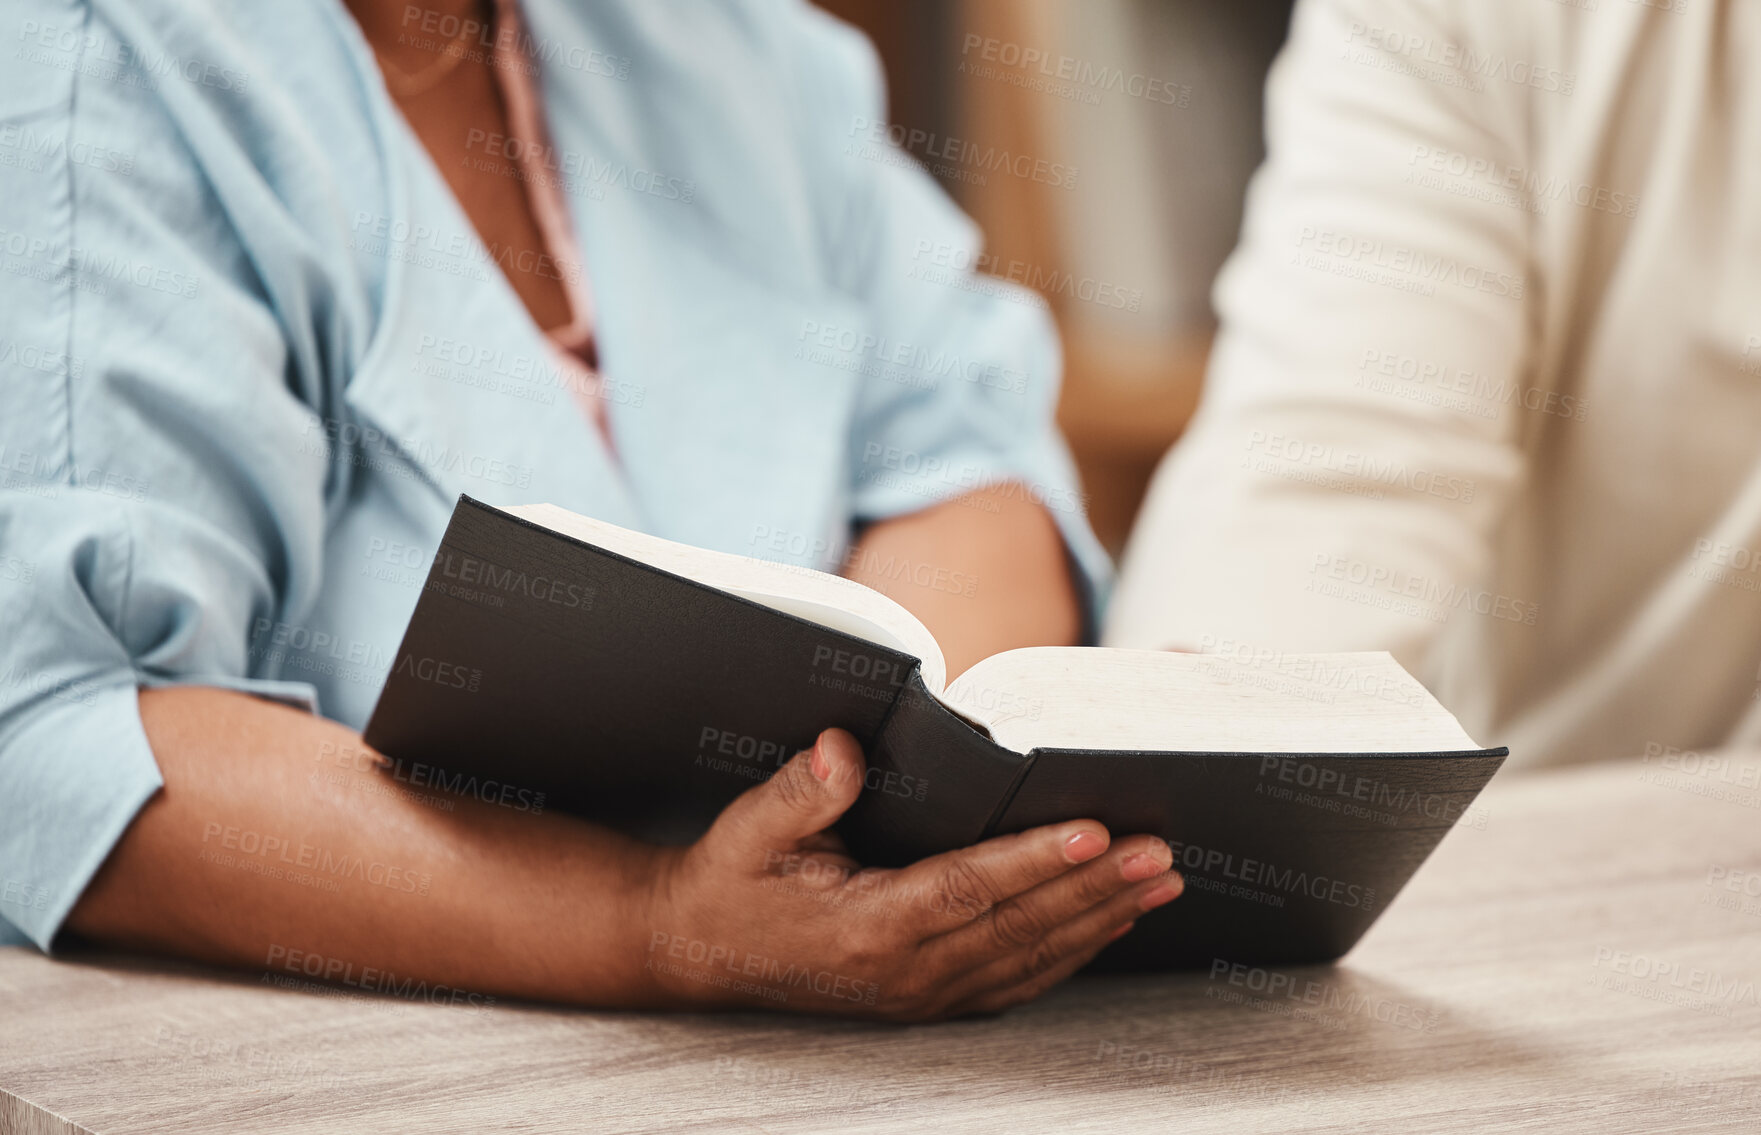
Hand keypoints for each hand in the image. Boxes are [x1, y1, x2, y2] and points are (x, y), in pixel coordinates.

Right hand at [635, 728, 1182, 1019]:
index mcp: (864, 927)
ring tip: (1162, 884)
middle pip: (1019, 927)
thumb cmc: (731, 879)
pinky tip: (1110, 924)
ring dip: (1101, 920)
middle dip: (1098, 888)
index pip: (967, 889)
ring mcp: (920, 994)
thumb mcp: (747, 829)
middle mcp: (903, 971)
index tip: (1096, 831)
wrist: (699, 952)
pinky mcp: (928, 999)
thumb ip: (798, 793)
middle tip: (1163, 853)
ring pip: (1031, 958)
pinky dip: (1071, 954)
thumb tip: (842, 749)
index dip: (1035, 861)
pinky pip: (1015, 980)